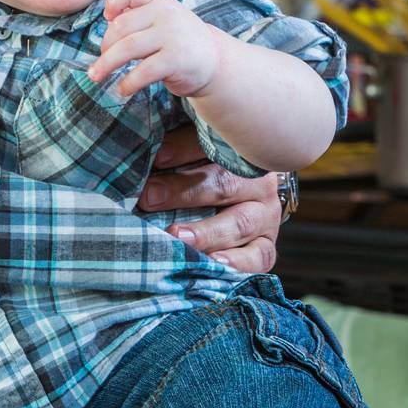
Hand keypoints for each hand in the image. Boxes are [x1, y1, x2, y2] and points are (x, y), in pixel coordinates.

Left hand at [88, 0, 224, 98]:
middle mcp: (166, 13)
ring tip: (96, 76)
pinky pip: (143, 71)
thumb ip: (138, 16)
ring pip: (127, 48)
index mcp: (159, 0)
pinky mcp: (176, 59)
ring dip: (106, 64)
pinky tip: (122, 89)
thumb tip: (107, 23)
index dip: (114, 1)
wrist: (214, 61)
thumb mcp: (161, 20)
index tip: (108, 17)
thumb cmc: (177, 41)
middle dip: (105, 46)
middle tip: (100, 61)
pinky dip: (128, 83)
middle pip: (121, 26)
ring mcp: (172, 35)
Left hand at [138, 126, 281, 273]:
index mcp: (242, 152)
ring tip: (178, 236)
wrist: (247, 196)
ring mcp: (265, 217)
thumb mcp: (194, 150)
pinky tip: (214, 263)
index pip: (213, 146)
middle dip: (185, 191)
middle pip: (225, 184)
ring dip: (206, 231)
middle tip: (151, 197)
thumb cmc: (208, 170)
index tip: (157, 157)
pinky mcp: (265, 246)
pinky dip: (237, 262)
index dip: (183, 149)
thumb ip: (173, 144)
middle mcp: (259, 183)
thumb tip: (142, 144)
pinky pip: (258, 257)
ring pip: (240, 223)